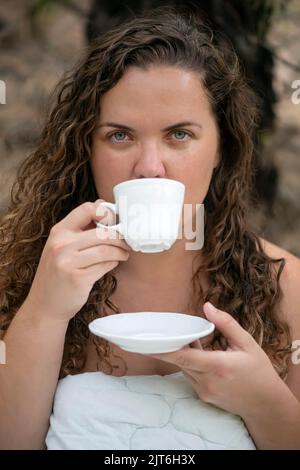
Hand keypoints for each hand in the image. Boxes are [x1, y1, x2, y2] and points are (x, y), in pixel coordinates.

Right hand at [24, 200, 130, 321]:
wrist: (44, 304)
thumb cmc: (58, 273)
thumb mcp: (62, 246)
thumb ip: (81, 229)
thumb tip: (104, 206)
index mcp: (59, 232)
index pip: (87, 209)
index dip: (105, 213)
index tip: (113, 222)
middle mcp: (61, 245)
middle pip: (102, 233)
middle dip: (120, 237)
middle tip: (127, 242)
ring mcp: (68, 262)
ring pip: (106, 249)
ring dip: (120, 251)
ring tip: (124, 253)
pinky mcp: (78, 279)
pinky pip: (104, 265)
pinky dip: (113, 262)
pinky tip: (114, 262)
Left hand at [144, 302, 284, 417]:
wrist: (265, 404)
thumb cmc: (258, 371)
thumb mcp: (247, 343)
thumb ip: (226, 324)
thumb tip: (207, 307)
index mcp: (218, 365)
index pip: (183, 357)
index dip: (163, 349)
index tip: (148, 343)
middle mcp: (208, 381)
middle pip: (180, 361)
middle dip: (171, 347)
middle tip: (161, 333)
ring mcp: (204, 391)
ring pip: (184, 368)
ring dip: (183, 354)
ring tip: (192, 341)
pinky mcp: (204, 396)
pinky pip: (190, 376)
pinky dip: (190, 364)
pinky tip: (198, 354)